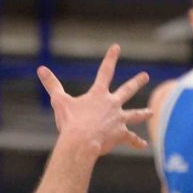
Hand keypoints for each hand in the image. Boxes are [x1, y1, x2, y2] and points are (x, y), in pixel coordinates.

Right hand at [37, 44, 150, 158]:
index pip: (105, 71)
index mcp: (98, 94)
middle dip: (136, 82)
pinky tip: (144, 145)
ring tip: (151, 112)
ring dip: (143, 113)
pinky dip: (137, 142)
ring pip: (134, 115)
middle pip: (127, 90)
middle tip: (145, 76)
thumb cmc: (70, 122)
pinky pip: (131, 138)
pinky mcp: (120, 134)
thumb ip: (52, 84)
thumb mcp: (59, 101)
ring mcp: (118, 120)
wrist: (82, 142)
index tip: (116, 47)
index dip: (110, 58)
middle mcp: (112, 104)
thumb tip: (40, 69)